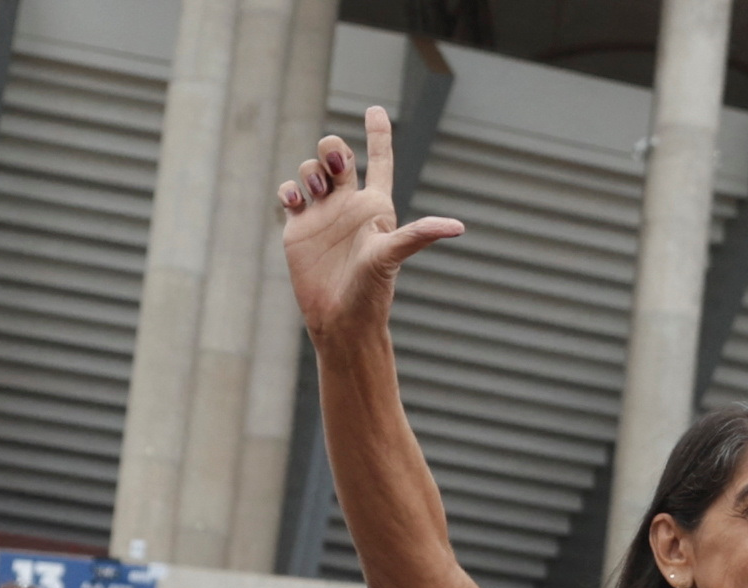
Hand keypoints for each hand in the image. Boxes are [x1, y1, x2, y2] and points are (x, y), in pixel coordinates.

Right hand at [281, 113, 466, 345]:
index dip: (378, 134)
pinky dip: (289, 189)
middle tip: (337, 169)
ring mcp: (323, 214)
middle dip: (333, 149)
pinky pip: (290, 193)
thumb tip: (458, 227)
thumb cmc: (372, 291)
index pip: (379, 161)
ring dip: (310, 170)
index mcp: (376, 207)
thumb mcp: (393, 256)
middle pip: (337, 155)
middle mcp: (349, 205)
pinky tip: (295, 202)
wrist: (341, 318)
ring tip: (316, 193)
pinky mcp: (299, 226)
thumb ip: (420, 235)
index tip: (376, 109)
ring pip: (311, 170)